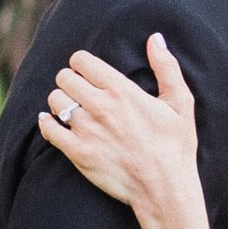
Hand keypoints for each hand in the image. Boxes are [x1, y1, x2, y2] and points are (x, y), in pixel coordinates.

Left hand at [39, 35, 200, 213]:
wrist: (165, 189)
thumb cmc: (176, 146)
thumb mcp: (180, 103)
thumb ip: (166, 67)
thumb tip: (154, 39)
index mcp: (121, 90)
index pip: (81, 61)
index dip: (81, 63)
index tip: (87, 72)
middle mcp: (100, 106)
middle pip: (64, 77)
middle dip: (70, 80)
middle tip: (79, 91)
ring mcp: (86, 130)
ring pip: (54, 101)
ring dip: (59, 101)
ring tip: (70, 108)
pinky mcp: (78, 153)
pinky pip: (49, 130)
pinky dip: (46, 124)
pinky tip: (52, 123)